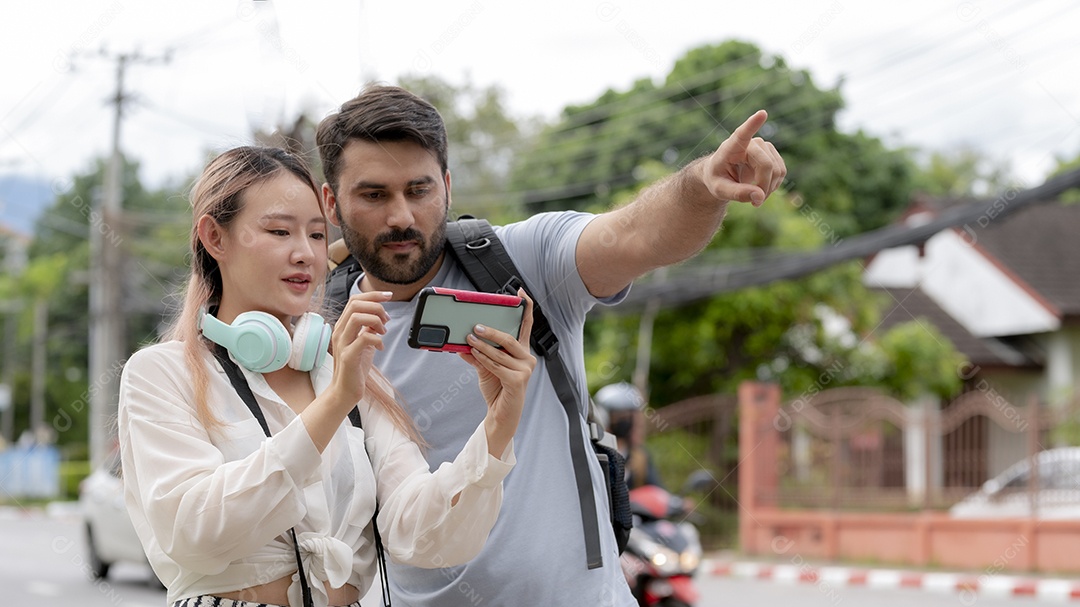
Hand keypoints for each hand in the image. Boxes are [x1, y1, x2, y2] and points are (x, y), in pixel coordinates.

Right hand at [327, 291, 391, 408]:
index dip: (373, 295)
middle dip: (376, 306)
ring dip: (376, 321)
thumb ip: (369, 328)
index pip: (355, 300)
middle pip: (356, 304)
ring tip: (383, 332)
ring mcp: (343, 344)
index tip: (389, 296)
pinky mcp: (348, 357)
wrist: (345, 390)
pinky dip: (377, 339)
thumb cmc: (355, 367)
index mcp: (343, 326)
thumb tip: (380, 316)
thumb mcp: (364, 342)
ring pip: (357, 318)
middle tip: (387, 319)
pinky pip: (364, 339)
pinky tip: (380, 347)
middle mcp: (340, 332)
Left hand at [458, 290, 536, 456]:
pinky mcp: (518, 381)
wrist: (501, 415)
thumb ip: (477, 354)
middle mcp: (527, 358)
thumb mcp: (485, 367)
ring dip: (482, 345)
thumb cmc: (497, 389)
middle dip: (492, 330)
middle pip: (510, 338)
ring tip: (468, 339)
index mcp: (521, 351)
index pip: (527, 325)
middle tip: (475, 325)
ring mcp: (525, 370)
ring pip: (501, 352)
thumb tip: (462, 341)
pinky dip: (484, 359)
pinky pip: (497, 366)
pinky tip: (474, 354)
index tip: (521, 292)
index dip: (527, 308)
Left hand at [701, 110, 786, 206]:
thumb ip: (737, 193)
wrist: (722, 175)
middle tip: (754, 203)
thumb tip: (759, 197)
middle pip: (767, 164)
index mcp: (730, 147)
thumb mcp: (719, 190)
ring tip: (754, 195)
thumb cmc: (717, 179)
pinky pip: (781, 172)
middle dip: (763, 186)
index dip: (752, 125)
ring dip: (769, 188)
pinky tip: (762, 189)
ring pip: (777, 169)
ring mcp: (764, 147)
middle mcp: (750, 143)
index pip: (742, 134)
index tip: (762, 113)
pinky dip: (774, 185)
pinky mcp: (773, 154)